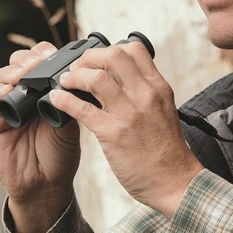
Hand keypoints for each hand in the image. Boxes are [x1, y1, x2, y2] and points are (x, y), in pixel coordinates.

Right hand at [0, 42, 81, 232]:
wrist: (47, 186)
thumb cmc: (61, 155)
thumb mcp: (71, 123)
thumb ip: (68, 100)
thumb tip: (71, 75)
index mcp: (43, 91)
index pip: (40, 62)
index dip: (46, 54)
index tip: (58, 54)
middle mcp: (24, 94)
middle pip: (19, 63)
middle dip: (29, 58)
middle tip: (42, 61)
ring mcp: (7, 106)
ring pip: (3, 76)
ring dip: (14, 70)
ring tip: (27, 73)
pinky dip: (0, 91)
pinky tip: (11, 89)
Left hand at [47, 40, 202, 216]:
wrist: (176, 182)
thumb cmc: (167, 150)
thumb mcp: (163, 110)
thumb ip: (145, 92)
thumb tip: (120, 79)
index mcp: (158, 87)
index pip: (133, 49)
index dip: (109, 50)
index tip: (96, 60)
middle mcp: (145, 95)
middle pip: (113, 56)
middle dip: (88, 58)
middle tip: (77, 68)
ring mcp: (129, 113)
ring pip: (95, 78)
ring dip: (73, 76)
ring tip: (65, 82)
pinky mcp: (113, 134)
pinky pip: (82, 109)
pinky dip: (64, 100)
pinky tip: (56, 100)